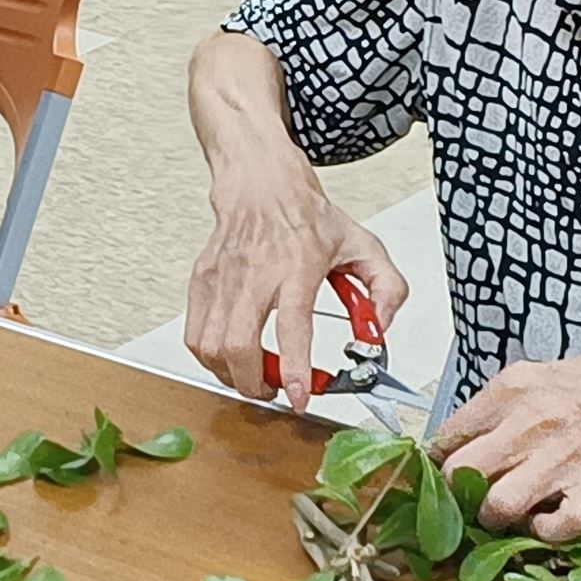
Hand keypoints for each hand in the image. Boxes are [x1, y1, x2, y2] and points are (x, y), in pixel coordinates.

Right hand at [181, 165, 408, 408]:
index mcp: (298, 265)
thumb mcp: (363, 246)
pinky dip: (210, 358)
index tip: (299, 396)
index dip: (294, 367)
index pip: (292, 325)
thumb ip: (386, 290)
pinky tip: (231, 356)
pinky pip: (194, 335)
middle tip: (275, 390)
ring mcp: (223, 278)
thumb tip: (378, 330)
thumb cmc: (306, 217)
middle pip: (238, 345)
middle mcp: (256, 273)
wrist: (261, 185)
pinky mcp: (202, 281)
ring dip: (232, 375)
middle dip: (255, 384)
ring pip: (211, 347)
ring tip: (255, 375)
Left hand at [430, 351, 580, 540]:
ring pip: (498, 506)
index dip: (439, 462)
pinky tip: (544, 521)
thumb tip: (453, 440)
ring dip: (495, 518)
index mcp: (511, 391)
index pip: (446, 437)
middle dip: (458, 494)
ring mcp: (561, 460)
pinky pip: (555, 527)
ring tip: (504, 513)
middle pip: (459, 474)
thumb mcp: (535, 377)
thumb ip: (493, 408)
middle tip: (469, 497)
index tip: (443, 472)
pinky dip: (545, 532)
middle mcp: (530, 424)